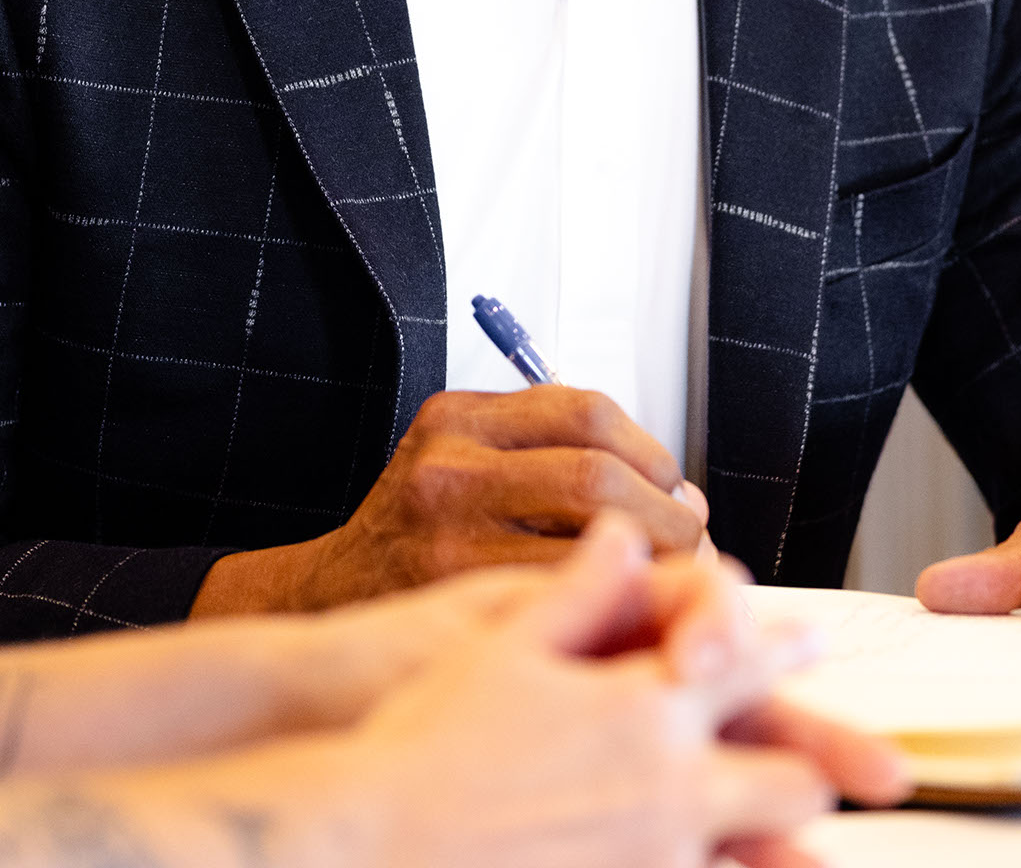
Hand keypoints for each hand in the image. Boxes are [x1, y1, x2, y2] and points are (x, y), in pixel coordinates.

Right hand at [190, 385, 709, 615]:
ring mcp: (449, 538)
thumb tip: (677, 489)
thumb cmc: (421, 530)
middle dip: (666, 510)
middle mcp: (448, 468)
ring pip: (591, 539)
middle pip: (598, 475)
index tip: (672, 482)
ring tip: (670, 574)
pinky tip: (624, 607)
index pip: (587, 412)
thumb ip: (550, 451)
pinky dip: (613, 600)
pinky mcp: (456, 601)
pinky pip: (566, 595)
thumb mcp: (466, 457)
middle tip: (689, 535)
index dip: (650, 450)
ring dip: (654, 560)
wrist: (331, 598)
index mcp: (457, 418)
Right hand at [326, 514, 838, 867]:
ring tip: (809, 846)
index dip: (784, 650)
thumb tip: (620, 536)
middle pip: (784, 777)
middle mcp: (665, 790)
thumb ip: (580, 586)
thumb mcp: (502, 636)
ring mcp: (652, 864)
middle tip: (850, 761)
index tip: (812, 644)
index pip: (745, 667)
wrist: (366, 838)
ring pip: (757, 853)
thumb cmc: (423, 739)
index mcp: (642, 708)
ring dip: (780, 840)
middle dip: (814, 762)